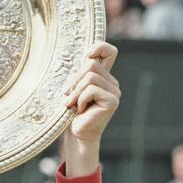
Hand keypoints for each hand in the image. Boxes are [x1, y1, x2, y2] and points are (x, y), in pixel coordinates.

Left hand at [64, 42, 119, 176]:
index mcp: (103, 77)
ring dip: (75, 92)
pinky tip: (80, 110)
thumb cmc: (71, 113)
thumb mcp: (73, 89)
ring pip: (90, 77)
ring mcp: (114, 92)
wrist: (76, 135)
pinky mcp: (112, 101)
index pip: (109, 52)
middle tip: (67, 96)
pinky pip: (91, 89)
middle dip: (74, 80)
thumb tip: (80, 57)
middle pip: (91, 64)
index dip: (99, 47)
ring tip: (72, 104)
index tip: (86, 55)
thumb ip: (78, 74)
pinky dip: (80, 99)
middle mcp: (111, 82)